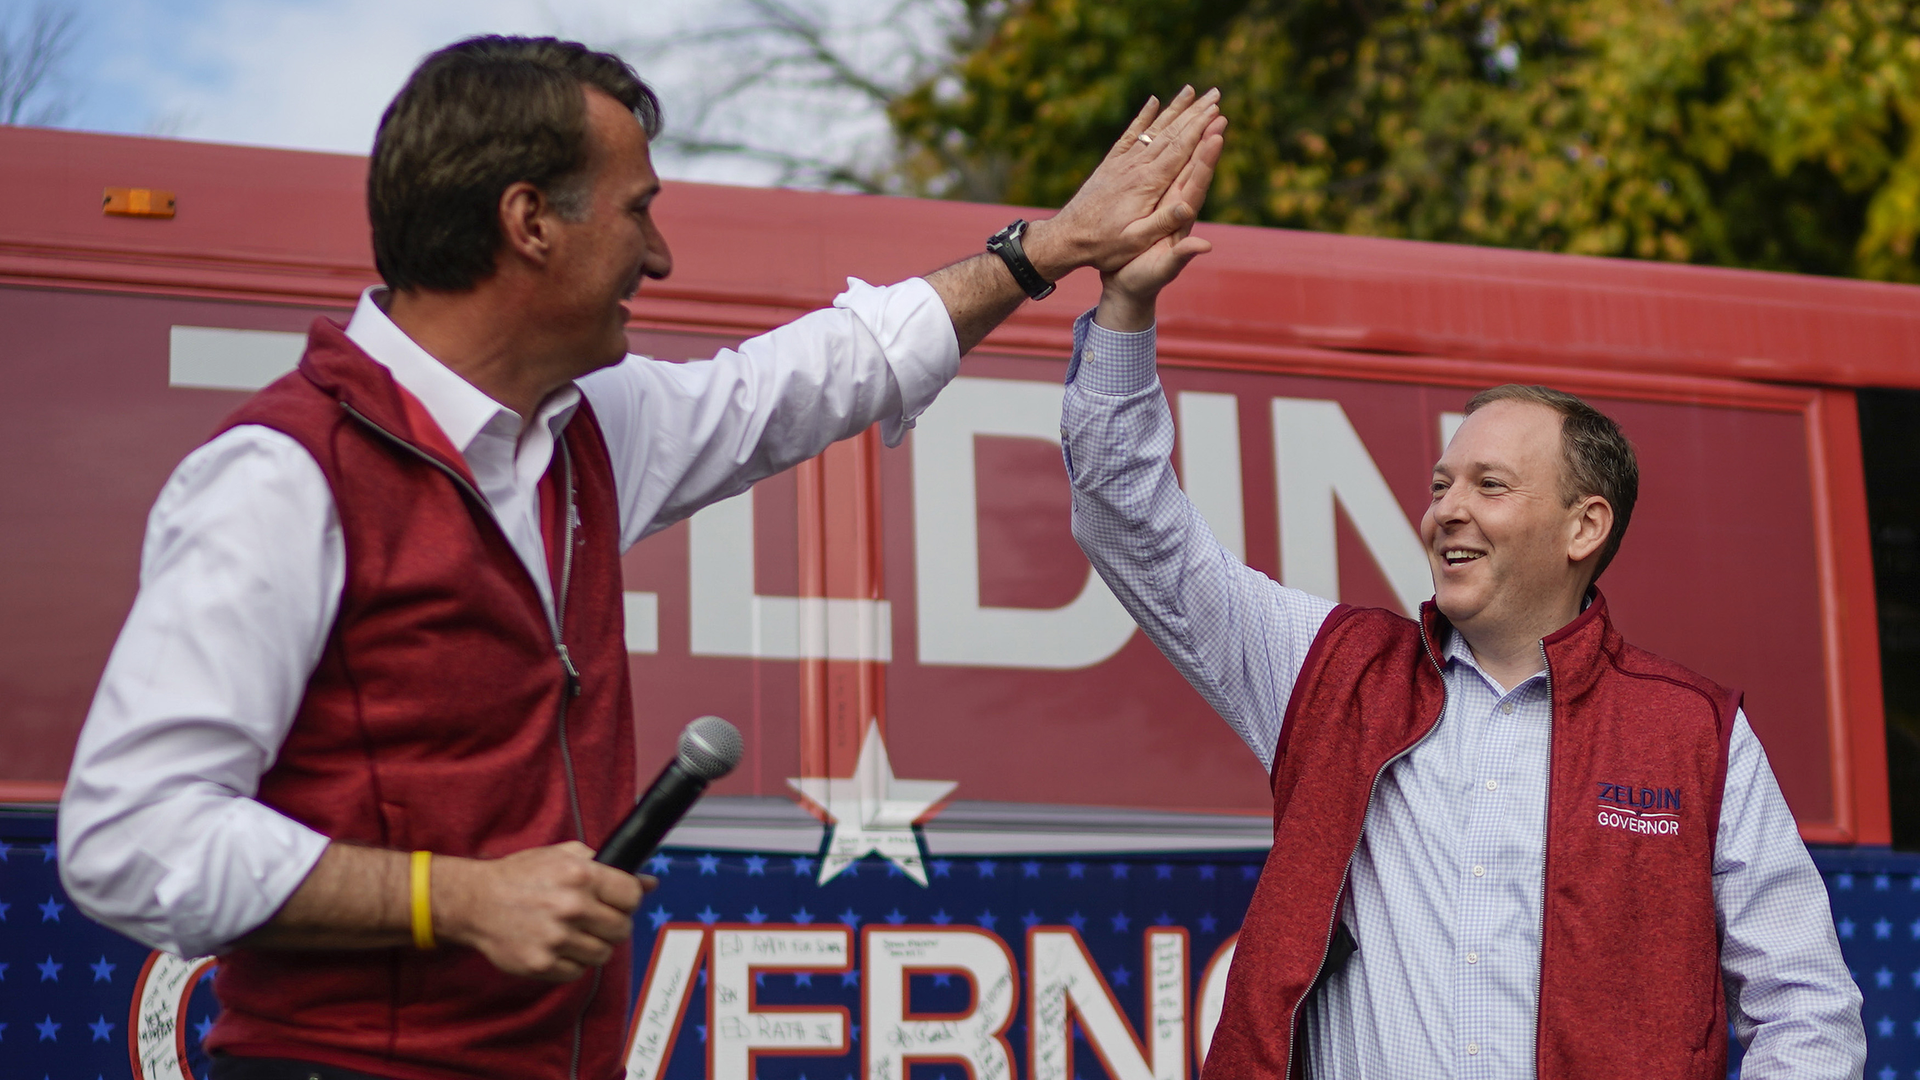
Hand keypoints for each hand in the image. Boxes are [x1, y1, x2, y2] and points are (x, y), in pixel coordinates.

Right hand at [435, 841, 653, 981]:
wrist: (475, 902)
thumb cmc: (521, 875)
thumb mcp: (563, 856)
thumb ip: (607, 866)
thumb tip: (649, 882)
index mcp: (580, 875)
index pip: (632, 896)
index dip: (627, 900)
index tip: (617, 902)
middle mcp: (571, 907)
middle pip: (622, 929)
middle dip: (612, 925)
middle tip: (594, 920)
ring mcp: (557, 938)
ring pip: (603, 954)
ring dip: (592, 945)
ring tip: (572, 933)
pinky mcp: (542, 964)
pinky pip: (578, 971)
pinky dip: (572, 962)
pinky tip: (557, 946)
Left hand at [1025, 87, 1224, 279]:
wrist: (1066, 238)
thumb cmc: (1104, 245)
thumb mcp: (1136, 241)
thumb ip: (1164, 223)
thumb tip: (1190, 207)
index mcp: (1148, 184)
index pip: (1181, 150)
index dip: (1201, 129)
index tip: (1218, 110)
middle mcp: (1137, 167)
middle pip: (1172, 133)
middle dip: (1195, 113)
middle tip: (1215, 94)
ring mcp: (1123, 163)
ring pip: (1154, 129)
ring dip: (1175, 109)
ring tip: (1192, 90)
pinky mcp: (1111, 164)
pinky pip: (1130, 135)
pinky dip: (1143, 117)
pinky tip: (1153, 102)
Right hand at [1095, 113, 1227, 332]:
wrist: (1127, 288)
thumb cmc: (1143, 282)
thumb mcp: (1161, 271)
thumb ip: (1182, 257)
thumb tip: (1205, 246)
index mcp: (1181, 220)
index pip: (1197, 185)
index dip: (1206, 161)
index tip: (1216, 135)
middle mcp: (1178, 207)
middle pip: (1194, 168)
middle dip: (1205, 140)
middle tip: (1216, 112)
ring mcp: (1166, 203)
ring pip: (1179, 165)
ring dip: (1189, 140)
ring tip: (1199, 114)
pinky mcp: (1152, 203)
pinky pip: (1161, 172)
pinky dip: (1165, 153)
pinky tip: (1166, 135)